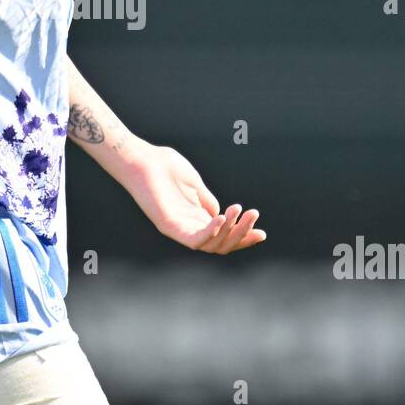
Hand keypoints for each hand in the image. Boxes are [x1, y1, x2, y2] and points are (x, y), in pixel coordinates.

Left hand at [122, 143, 266, 253]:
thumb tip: (222, 212)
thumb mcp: (194, 184)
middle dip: (242, 234)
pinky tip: (222, 218)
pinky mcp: (168, 227)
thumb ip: (207, 200)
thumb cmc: (164, 166)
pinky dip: (211, 232)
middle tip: (254, 215)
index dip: (243, 236)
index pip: (223, 236)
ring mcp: (178, 229)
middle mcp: (188, 227)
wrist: (141, 159)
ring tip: (240, 211)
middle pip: (221, 244)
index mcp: (195, 217)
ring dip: (230, 231)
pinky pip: (194, 239)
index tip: (262, 233)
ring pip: (211, 245)